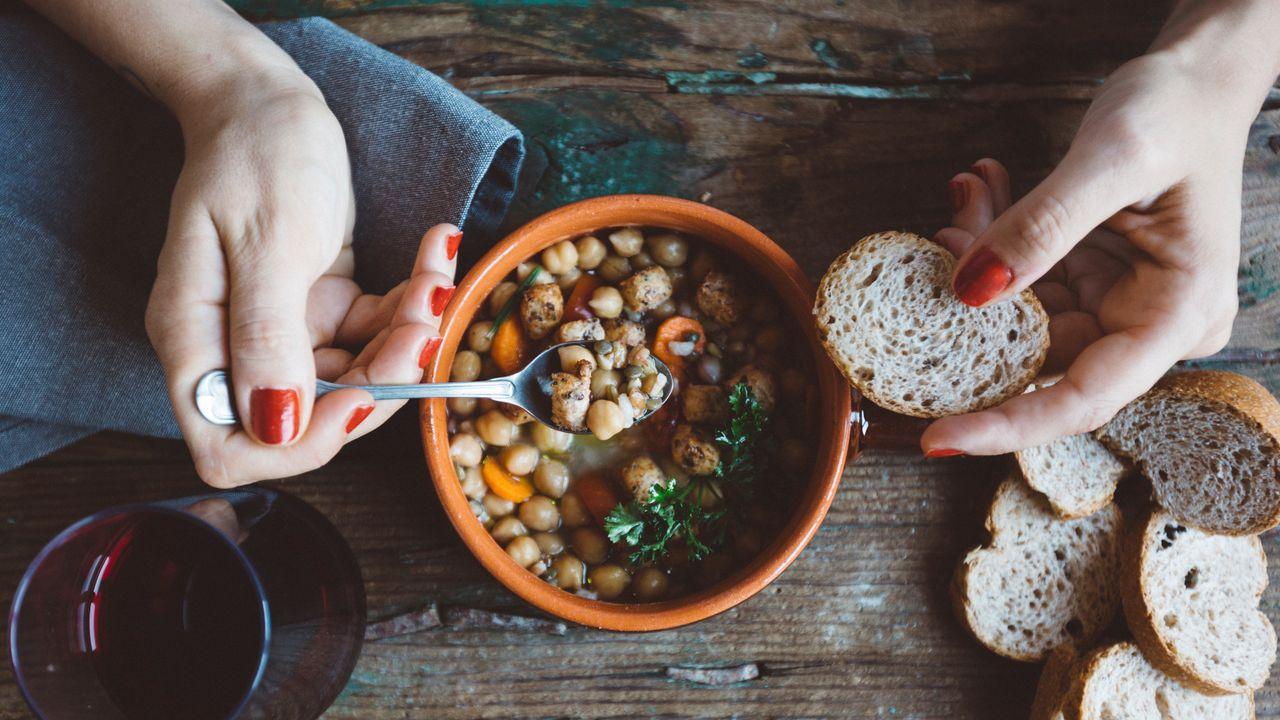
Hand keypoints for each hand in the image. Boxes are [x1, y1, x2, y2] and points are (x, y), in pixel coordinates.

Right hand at [145, 77, 459, 486]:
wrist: (268, 102)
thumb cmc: (255, 156)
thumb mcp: (266, 240)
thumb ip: (267, 334)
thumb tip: (276, 425)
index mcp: (198, 342)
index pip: (231, 448)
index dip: (299, 444)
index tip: (361, 396)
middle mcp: (236, 349)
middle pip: (313, 419)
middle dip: (382, 379)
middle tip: (425, 322)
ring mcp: (282, 332)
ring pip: (360, 379)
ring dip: (408, 338)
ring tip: (436, 278)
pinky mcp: (323, 310)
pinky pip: (377, 334)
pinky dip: (411, 305)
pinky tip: (434, 255)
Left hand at [920, 50, 1254, 454]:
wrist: (1194, 81)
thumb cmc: (1175, 112)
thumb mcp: (1113, 156)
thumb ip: (1042, 226)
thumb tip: (969, 291)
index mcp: (1178, 314)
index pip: (1082, 398)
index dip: (1007, 424)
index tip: (935, 437)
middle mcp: (1148, 323)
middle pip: (1039, 353)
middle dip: (976, 305)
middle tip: (942, 235)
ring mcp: (1116, 304)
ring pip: (1019, 312)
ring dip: (979, 258)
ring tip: (967, 194)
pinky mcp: (1090, 281)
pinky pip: (1023, 280)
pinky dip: (993, 240)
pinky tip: (980, 191)